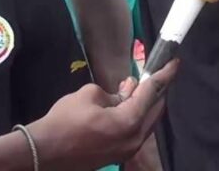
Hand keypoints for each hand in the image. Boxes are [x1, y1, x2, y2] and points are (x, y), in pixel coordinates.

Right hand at [28, 60, 176, 170]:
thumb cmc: (64, 121)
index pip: (152, 92)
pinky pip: (136, 131)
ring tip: (136, 88)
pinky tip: (126, 105)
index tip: (174, 62)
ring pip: (146, 122)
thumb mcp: (89, 95)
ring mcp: (127, 150)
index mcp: (129, 122)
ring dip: (145, 104)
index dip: (164, 75)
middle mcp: (134, 139)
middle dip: (156, 90)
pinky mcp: (118, 155)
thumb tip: (128, 89)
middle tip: (155, 73)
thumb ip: (114, 91)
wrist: (44, 152)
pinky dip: (135, 116)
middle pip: (155, 110)